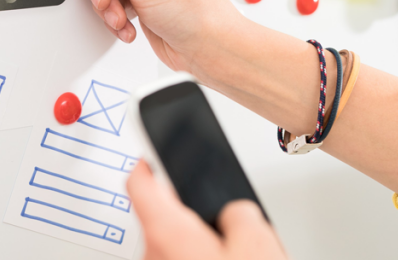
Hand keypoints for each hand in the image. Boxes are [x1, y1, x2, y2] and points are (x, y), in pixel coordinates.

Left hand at [127, 161, 285, 259]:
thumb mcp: (258, 242)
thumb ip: (241, 211)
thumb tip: (236, 211)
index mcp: (167, 232)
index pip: (139, 181)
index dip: (149, 159)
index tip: (154, 149)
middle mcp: (153, 255)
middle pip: (161, 215)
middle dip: (189, 209)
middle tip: (219, 212)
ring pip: (172, 243)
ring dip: (196, 240)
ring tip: (234, 250)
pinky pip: (178, 259)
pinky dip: (197, 256)